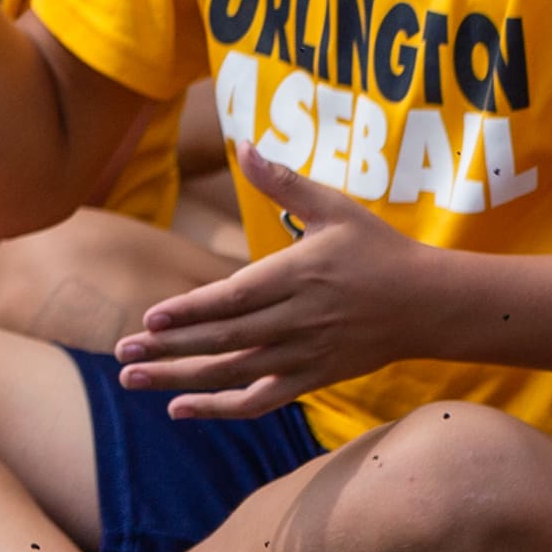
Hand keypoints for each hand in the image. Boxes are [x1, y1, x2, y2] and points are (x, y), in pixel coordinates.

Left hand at [113, 151, 429, 416]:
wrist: (430, 304)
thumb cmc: (378, 249)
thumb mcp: (334, 207)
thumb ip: (283, 182)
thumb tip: (244, 144)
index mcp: (297, 276)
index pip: (235, 299)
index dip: (192, 311)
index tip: (150, 318)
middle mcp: (298, 320)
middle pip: (225, 340)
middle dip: (169, 348)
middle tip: (121, 351)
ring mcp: (304, 354)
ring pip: (234, 372)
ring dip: (180, 379)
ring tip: (131, 379)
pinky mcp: (312, 378)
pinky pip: (260, 399)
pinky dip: (220, 408)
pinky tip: (179, 408)